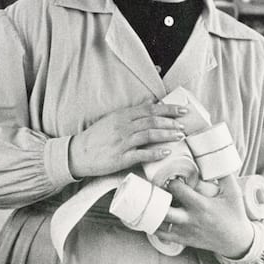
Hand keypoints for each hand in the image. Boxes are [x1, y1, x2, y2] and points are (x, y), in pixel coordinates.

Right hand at [68, 100, 187, 177]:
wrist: (78, 153)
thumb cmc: (96, 137)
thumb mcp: (111, 120)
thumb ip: (130, 114)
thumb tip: (149, 105)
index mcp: (121, 116)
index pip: (149, 109)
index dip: (167, 109)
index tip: (182, 110)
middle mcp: (123, 127)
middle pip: (151, 121)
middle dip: (171, 122)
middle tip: (185, 124)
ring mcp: (122, 142)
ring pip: (149, 135)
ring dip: (166, 135)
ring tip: (180, 136)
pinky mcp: (120, 158)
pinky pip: (141, 154)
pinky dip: (155, 153)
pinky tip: (166, 152)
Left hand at [156, 175, 254, 257]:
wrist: (237, 241)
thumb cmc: (235, 213)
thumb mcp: (233, 192)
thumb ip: (223, 173)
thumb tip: (215, 154)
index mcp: (201, 205)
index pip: (177, 189)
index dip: (170, 180)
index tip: (169, 175)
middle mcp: (191, 219)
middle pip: (164, 209)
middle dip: (156, 197)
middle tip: (153, 188)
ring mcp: (185, 231)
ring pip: (159, 223)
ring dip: (152, 211)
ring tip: (150, 200)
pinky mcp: (183, 240)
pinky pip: (162, 235)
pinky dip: (153, 225)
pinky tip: (152, 215)